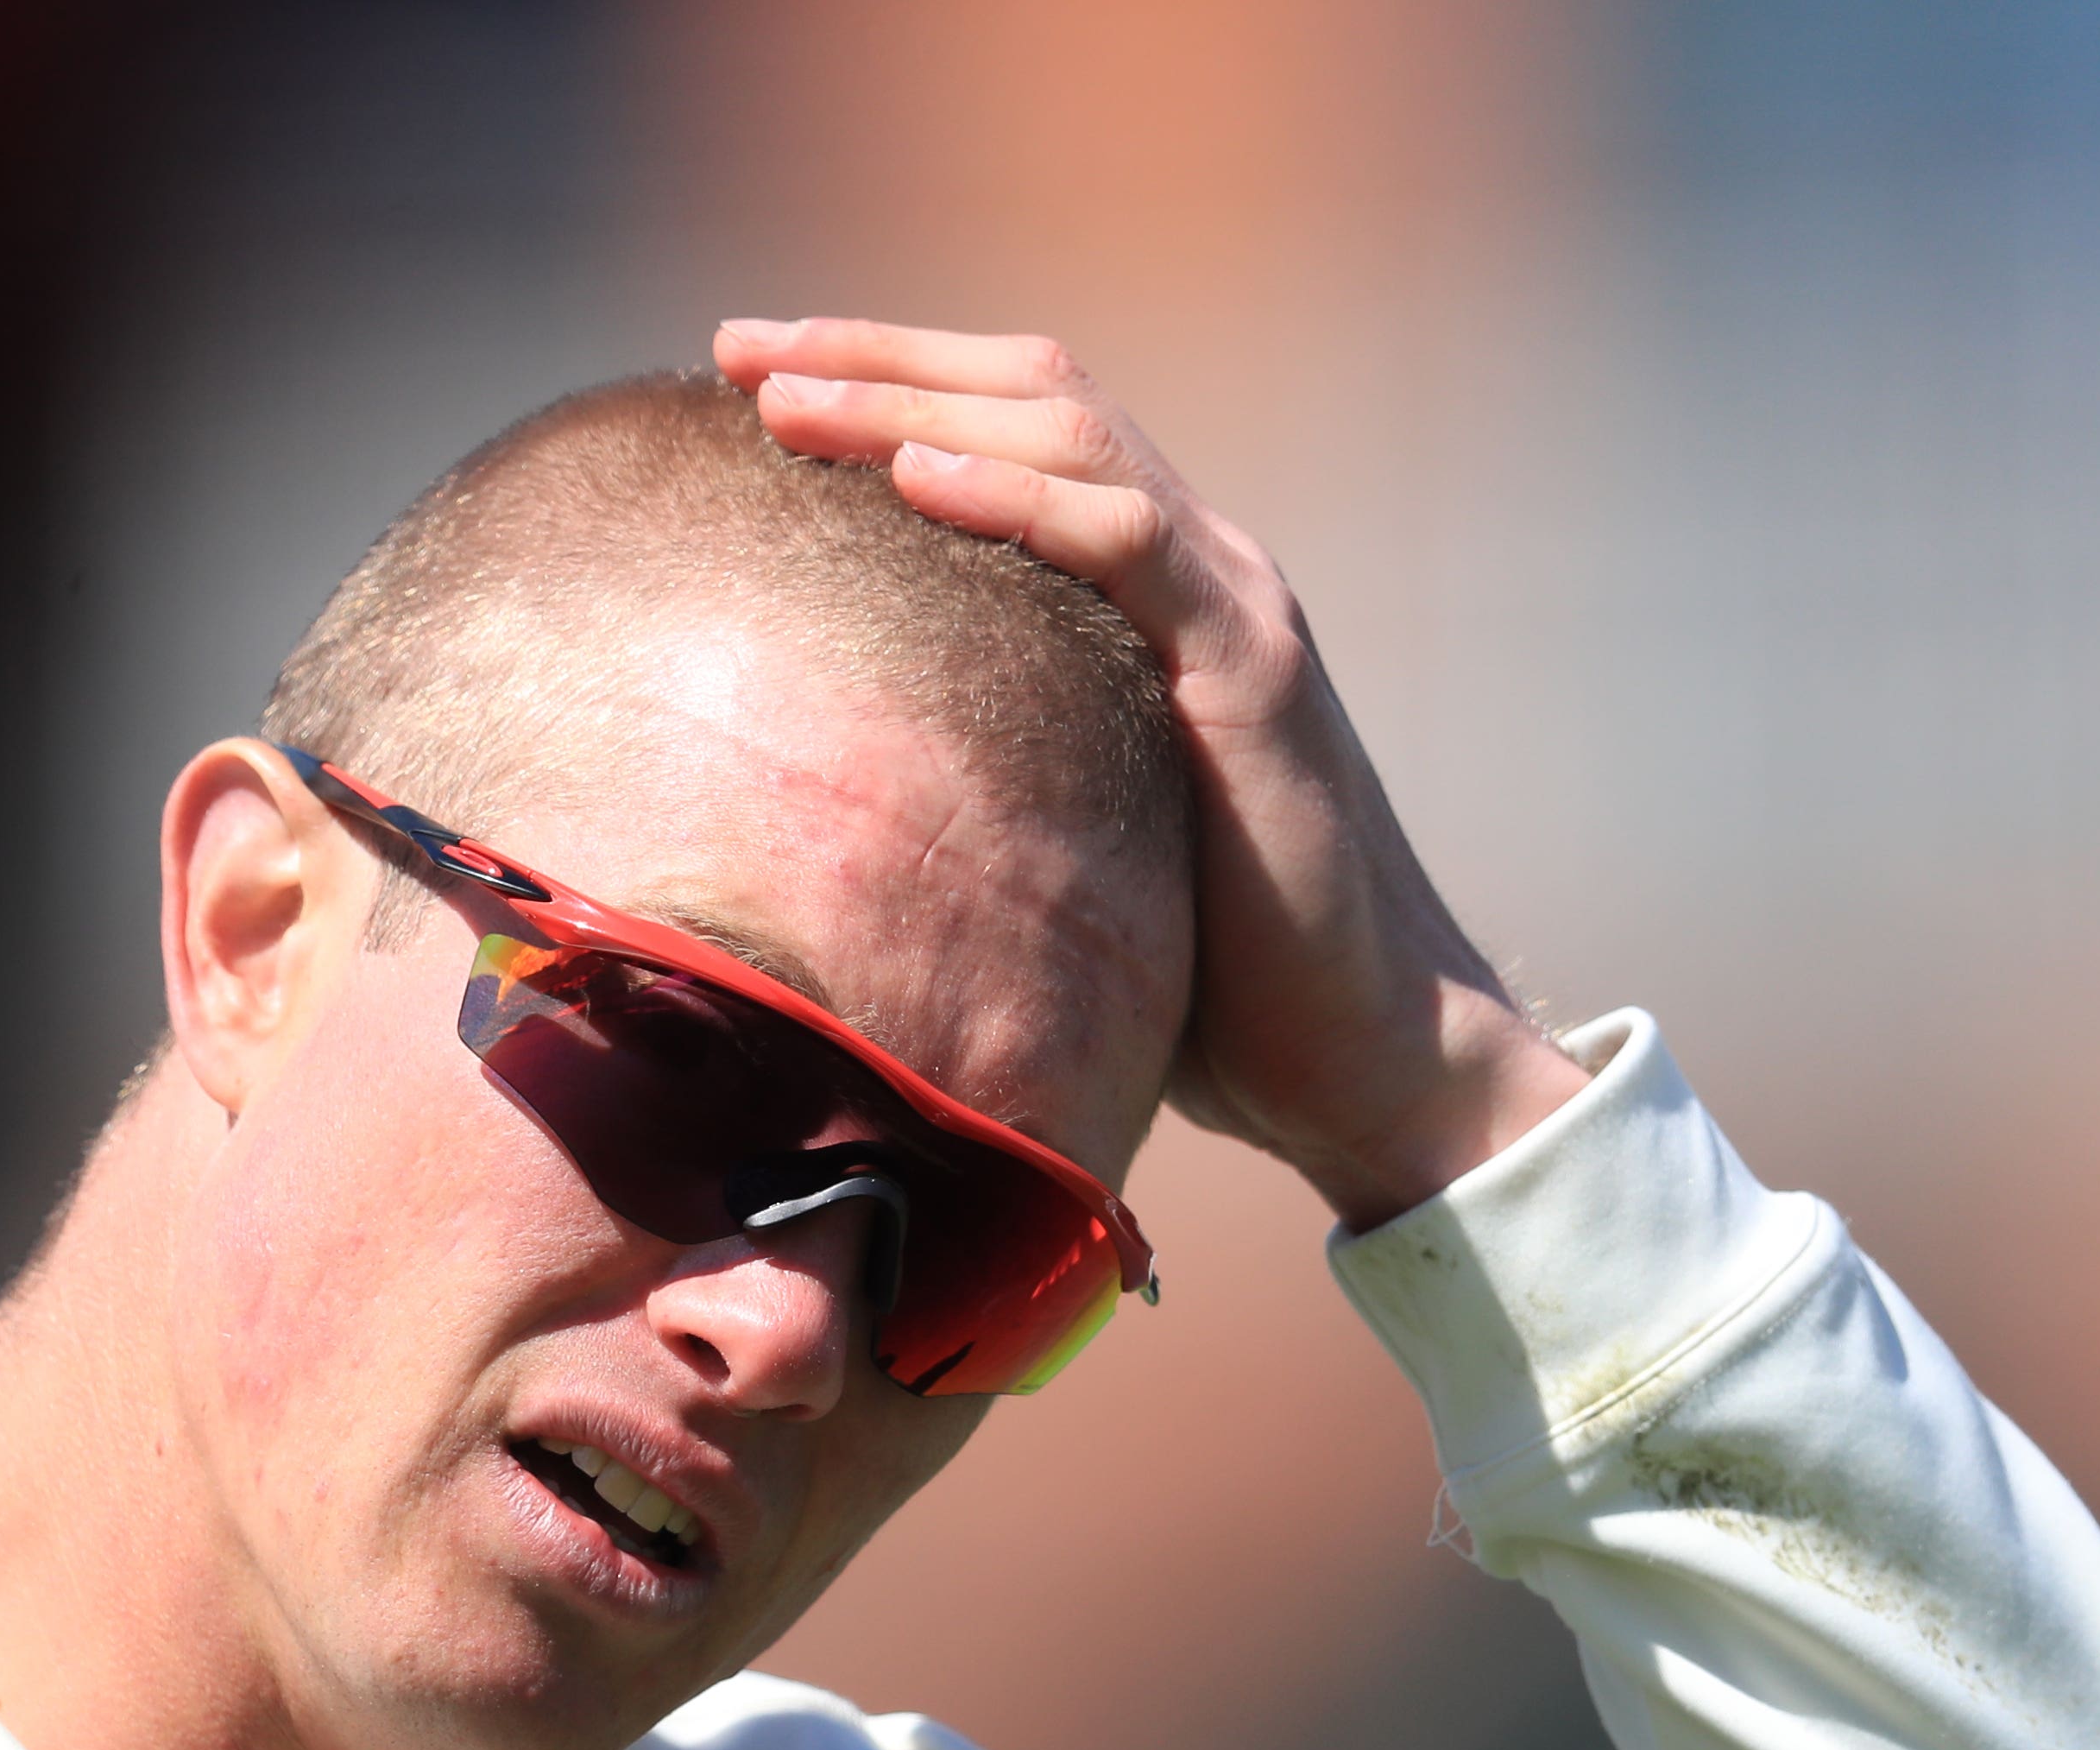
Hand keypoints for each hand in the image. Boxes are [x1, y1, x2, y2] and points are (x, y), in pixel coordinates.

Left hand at [711, 317, 1587, 1230]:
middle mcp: (1196, 565)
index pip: (1008, 430)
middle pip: (1029, 394)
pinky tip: (917, 474)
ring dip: (916, 404)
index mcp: (1147, 591)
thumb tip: (814, 807)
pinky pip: (1127, 543)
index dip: (883, 385)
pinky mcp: (1252, 669)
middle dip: (875, 356)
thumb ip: (976, 778)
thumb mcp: (1056, 840)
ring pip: (1069, 438)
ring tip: (786, 394)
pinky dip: (1018, 496)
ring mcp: (1233, 603)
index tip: (747, 379)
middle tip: (736, 347)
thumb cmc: (1205, 977)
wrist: (1363, 1050)